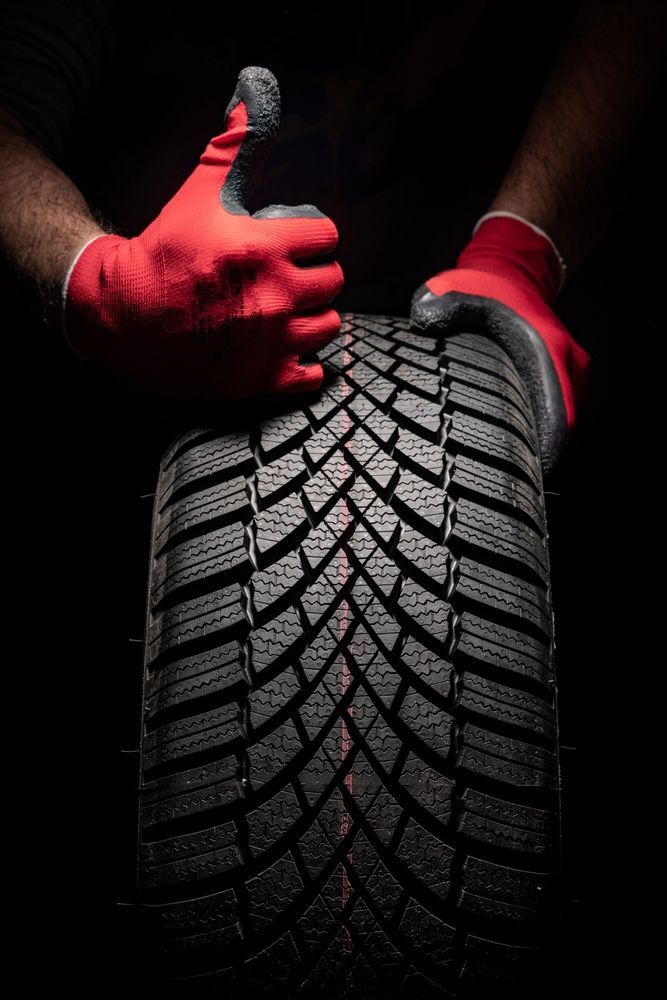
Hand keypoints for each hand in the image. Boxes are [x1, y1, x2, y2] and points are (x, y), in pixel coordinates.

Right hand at [62, 66, 343, 399]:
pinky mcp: (263, 379)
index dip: (314, 236)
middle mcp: (276, 296)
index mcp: (265, 249)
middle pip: (334, 281)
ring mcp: (273, 342)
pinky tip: (287, 349)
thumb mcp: (197, 195)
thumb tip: (249, 100)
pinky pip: (314, 375)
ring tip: (292, 311)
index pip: (328, 237)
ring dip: (315, 316)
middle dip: (317, 274)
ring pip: (330, 325)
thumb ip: (231, 151)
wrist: (123, 314)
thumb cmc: (161, 254)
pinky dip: (306, 364)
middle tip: (294, 276)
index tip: (299, 242)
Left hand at [410, 212, 590, 472]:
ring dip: (531, 446)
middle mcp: (569, 369)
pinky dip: (531, 432)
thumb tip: (422, 319)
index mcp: (549, 351)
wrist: (512, 270)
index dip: (541, 454)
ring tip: (495, 472)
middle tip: (496, 485)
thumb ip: (439, 303)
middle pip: (560, 430)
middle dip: (531, 459)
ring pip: (557, 426)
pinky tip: (501, 447)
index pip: (559, 419)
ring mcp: (570, 378)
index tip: (519, 480)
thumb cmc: (483, 285)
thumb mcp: (455, 288)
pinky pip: (551, 417)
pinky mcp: (562, 384)